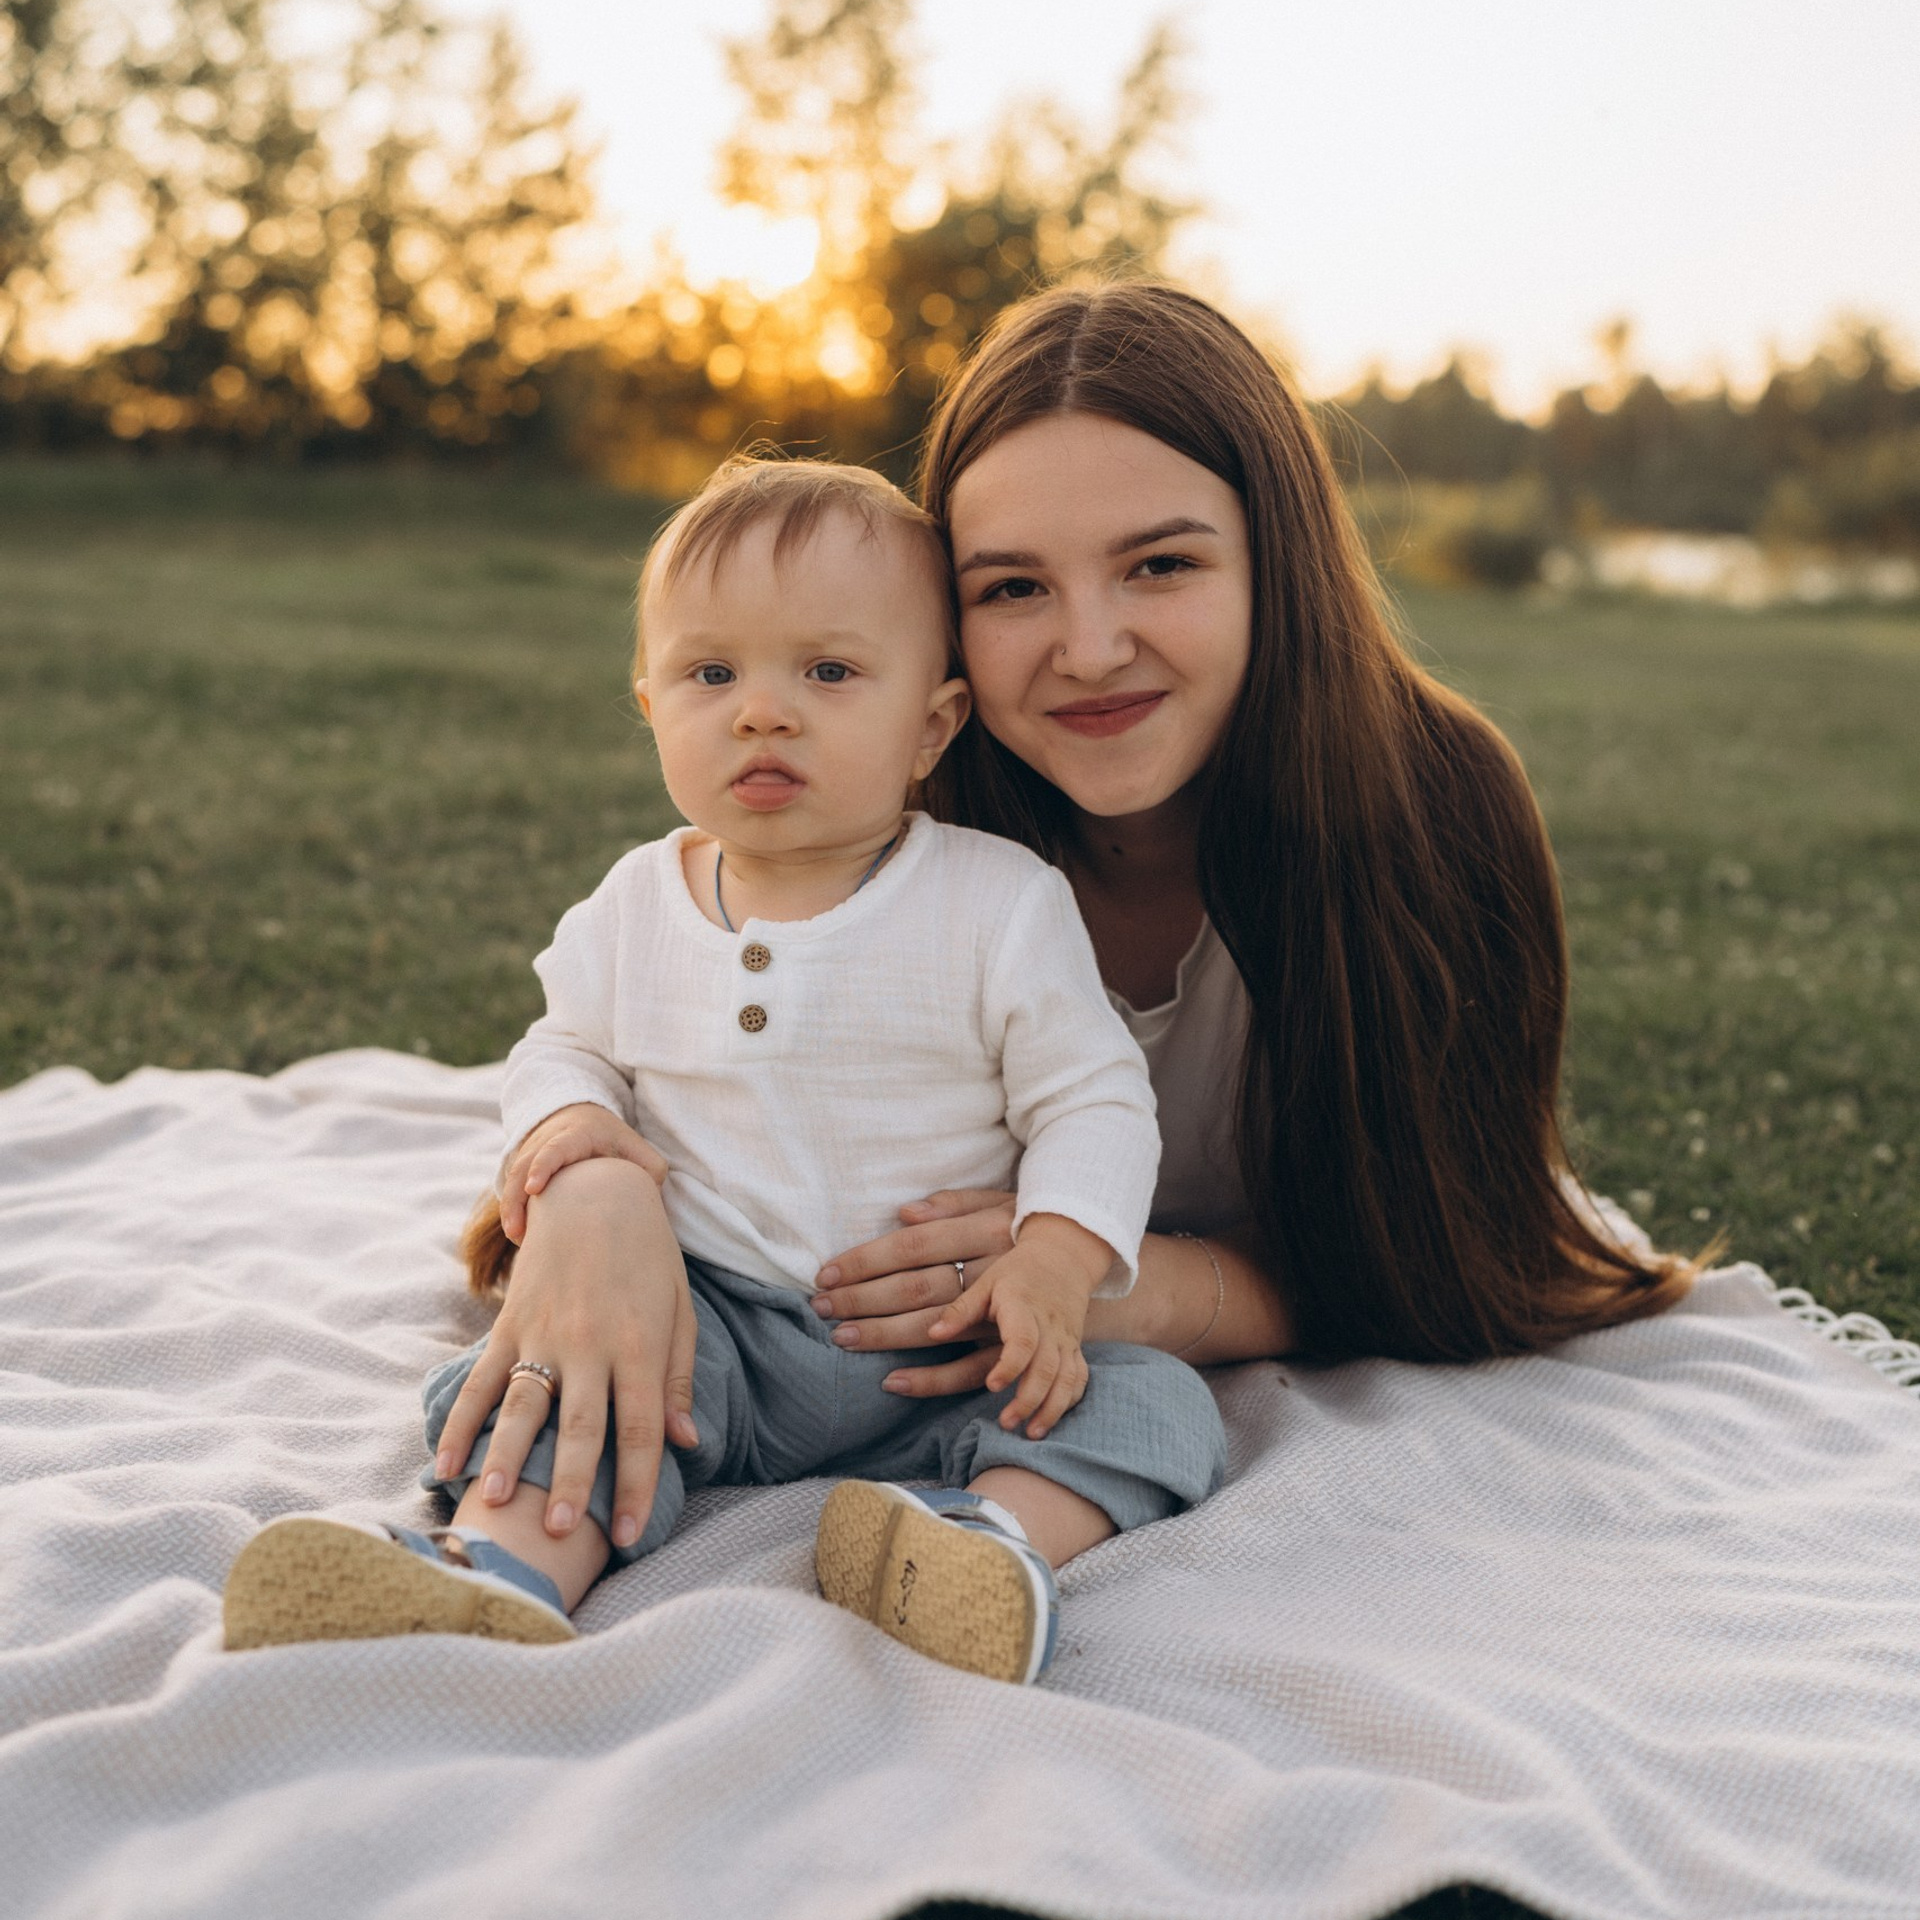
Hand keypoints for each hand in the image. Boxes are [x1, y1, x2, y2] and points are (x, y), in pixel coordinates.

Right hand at [435, 1158, 696, 1549]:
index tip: (625, 1536)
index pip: (640, 1429)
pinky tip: (443, 1464)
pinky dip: (461, 1422)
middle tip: (558, 1534)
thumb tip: (684, 1442)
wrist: (595, 1191)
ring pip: (525, 1404)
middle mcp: (591, 1344)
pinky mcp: (511, 1325)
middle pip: (582, 1425)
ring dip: (509, 1455)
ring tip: (496, 1501)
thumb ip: (678, 1379)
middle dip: (572, 1483)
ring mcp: (545, 1334)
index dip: (635, 1486)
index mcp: (640, 1345)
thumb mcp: (678, 1310)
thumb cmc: (649, 1257)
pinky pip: (482, 1381)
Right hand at [499, 1103, 667, 1244]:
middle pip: (522, 1168)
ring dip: (510, 1209)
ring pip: (511, 1180)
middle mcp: (545, 1142)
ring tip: (518, 1238)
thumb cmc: (611, 1139)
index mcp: (575, 1135)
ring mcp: (529, 1154)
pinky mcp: (522, 1168)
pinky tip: (522, 1236)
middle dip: (516, 1198)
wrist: (580, 1117)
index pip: (554, 1149)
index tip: (533, 1189)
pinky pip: (511, 1189)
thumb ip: (650, 1170)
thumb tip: (650, 1204)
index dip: (542, 1167)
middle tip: (517, 1231)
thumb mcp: (636, 1146)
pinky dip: (513, 1210)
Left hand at [812, 1188, 1016, 1395]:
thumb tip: (904, 1212)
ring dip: (886, 1337)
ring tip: (844, 1339)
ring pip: (937, 1328)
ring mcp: (1004, 1314)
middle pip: (919, 1286)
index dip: (867, 1260)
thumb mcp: (997, 1200)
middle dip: (864, 1299)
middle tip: (822, 1308)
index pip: (915, 1245)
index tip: (827, 1274)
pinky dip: (931, 1380)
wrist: (1085, 1258)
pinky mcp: (1014, 1349)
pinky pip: (969, 1370)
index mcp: (985, 1230)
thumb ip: (952, 1203)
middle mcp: (994, 1271)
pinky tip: (893, 1381)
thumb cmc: (1025, 1226)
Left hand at [929, 1213, 1112, 1439]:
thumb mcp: (987, 1282)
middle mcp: (1050, 1326)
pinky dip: (1067, 1402)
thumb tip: (932, 1334)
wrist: (1063, 1256)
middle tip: (1006, 1424)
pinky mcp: (1075, 1349)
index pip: (1023, 1340)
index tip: (992, 1386)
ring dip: (1051, 1408)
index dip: (1010, 1365)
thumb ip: (961, 1309)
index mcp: (1024, 1307)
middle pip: (1046, 1368)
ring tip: (1030, 1434)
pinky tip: (1049, 1421)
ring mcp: (1066, 1340)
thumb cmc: (1017, 1271)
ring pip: (1066, 1379)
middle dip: (1029, 1399)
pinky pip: (1079, 1379)